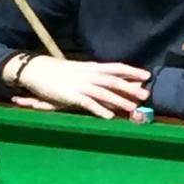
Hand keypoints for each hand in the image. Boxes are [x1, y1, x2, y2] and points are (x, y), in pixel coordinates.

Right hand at [11, 57, 149, 119]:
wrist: (37, 70)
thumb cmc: (59, 72)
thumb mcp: (79, 71)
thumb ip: (95, 77)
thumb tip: (110, 83)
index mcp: (92, 67)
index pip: (116, 67)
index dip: (132, 71)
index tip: (147, 75)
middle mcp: (89, 75)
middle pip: (113, 81)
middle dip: (130, 88)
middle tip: (146, 94)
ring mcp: (80, 85)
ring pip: (103, 93)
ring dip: (119, 100)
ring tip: (132, 108)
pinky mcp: (71, 96)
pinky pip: (88, 103)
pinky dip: (99, 110)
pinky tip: (108, 117)